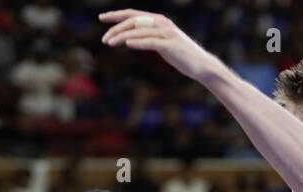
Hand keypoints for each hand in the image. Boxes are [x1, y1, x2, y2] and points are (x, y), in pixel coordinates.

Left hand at [101, 9, 216, 80]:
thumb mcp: (162, 43)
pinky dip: (138, 42)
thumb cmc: (180, 55)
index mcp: (158, 20)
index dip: (116, 15)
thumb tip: (131, 39)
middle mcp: (162, 23)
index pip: (133, 14)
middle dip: (116, 28)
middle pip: (134, 21)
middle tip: (103, 39)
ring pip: (139, 31)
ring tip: (109, 43)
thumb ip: (148, 38)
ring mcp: (167, 33)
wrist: (201, 65)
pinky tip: (127, 43)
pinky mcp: (170, 45)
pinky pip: (151, 41)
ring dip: (122, 36)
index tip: (101, 18)